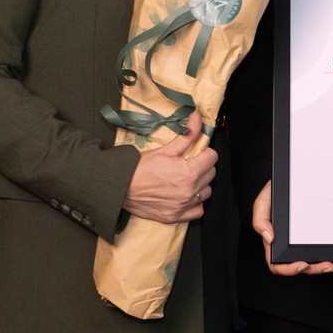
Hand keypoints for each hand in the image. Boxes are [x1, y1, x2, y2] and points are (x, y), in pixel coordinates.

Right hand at [123, 109, 218, 223]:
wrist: (120, 188)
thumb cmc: (140, 167)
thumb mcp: (165, 149)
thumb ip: (187, 134)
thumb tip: (198, 116)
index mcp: (189, 172)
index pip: (212, 158)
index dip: (204, 153)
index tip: (195, 153)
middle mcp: (190, 190)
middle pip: (210, 174)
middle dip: (202, 167)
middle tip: (188, 165)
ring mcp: (184, 205)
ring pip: (206, 192)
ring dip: (200, 185)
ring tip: (186, 180)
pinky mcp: (176, 216)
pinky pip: (198, 210)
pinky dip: (195, 204)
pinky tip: (185, 196)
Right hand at [252, 180, 332, 276]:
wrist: (292, 178)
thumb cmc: (275, 191)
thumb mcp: (263, 202)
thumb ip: (261, 220)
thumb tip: (269, 238)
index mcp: (276, 242)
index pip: (278, 264)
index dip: (289, 269)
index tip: (302, 264)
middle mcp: (291, 245)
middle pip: (301, 266)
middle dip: (315, 269)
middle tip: (328, 265)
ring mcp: (305, 241)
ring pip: (316, 260)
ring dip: (329, 265)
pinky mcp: (318, 234)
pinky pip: (326, 249)